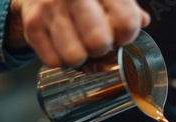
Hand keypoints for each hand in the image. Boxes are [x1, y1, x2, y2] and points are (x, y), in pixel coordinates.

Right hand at [6, 0, 149, 66]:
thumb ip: (127, 7)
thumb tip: (143, 21)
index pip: (126, 21)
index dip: (128, 36)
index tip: (122, 35)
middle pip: (99, 41)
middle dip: (103, 49)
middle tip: (99, 42)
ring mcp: (50, 8)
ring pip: (75, 56)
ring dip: (82, 58)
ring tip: (80, 45)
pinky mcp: (32, 24)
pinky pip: (54, 61)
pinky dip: (62, 60)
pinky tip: (64, 46)